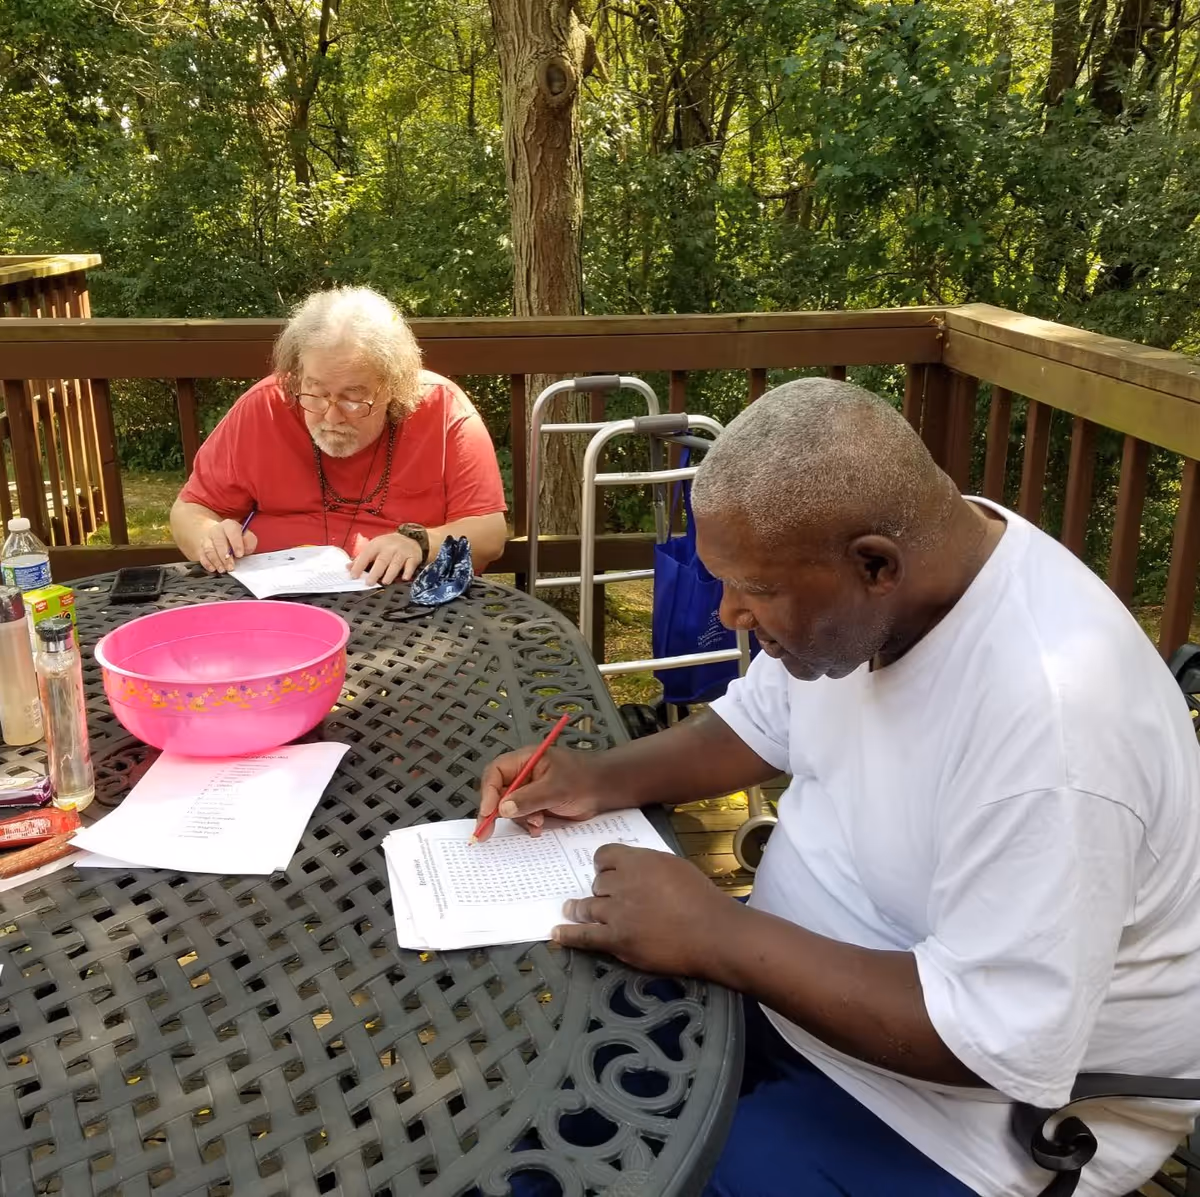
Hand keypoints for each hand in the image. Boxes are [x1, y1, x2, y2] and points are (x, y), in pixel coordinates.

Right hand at [198, 519, 257, 573]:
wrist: (222, 537)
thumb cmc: (237, 540)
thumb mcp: (247, 538)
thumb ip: (249, 542)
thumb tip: (245, 548)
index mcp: (229, 525)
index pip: (232, 531)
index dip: (236, 543)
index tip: (240, 555)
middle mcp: (216, 530)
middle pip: (218, 541)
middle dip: (225, 556)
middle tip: (231, 567)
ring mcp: (207, 539)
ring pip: (209, 549)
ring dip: (216, 561)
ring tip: (223, 569)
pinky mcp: (201, 548)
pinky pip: (202, 556)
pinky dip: (207, 563)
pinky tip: (213, 569)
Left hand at [349, 533, 424, 584]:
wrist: (410, 538)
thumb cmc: (388, 546)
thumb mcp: (374, 547)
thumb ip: (361, 558)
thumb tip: (347, 568)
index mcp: (377, 545)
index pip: (366, 555)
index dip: (359, 566)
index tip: (353, 576)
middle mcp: (389, 547)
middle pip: (381, 560)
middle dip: (375, 572)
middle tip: (369, 583)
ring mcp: (402, 552)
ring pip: (396, 563)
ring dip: (390, 574)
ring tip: (385, 582)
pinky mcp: (413, 557)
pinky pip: (410, 565)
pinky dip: (408, 571)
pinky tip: (405, 578)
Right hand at [474, 745, 616, 840]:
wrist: (604, 790)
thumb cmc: (583, 779)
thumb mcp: (556, 788)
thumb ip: (529, 798)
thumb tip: (502, 809)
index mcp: (524, 760)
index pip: (495, 773)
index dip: (488, 792)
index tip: (487, 813)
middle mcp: (522, 775)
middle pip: (497, 792)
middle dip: (494, 812)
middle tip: (485, 833)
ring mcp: (528, 790)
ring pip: (509, 808)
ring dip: (519, 819)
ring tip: (537, 824)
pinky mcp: (536, 805)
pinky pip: (522, 817)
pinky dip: (528, 824)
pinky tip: (539, 828)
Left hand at [555, 844, 743, 975]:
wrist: (712, 933)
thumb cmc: (701, 898)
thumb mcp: (674, 866)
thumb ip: (648, 866)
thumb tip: (632, 870)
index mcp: (638, 861)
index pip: (604, 855)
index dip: (603, 865)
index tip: (605, 872)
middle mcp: (623, 883)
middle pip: (597, 883)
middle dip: (600, 890)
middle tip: (606, 898)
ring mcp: (617, 912)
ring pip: (587, 907)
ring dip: (580, 908)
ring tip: (572, 909)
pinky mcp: (617, 939)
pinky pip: (584, 936)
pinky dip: (568, 934)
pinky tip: (557, 933)